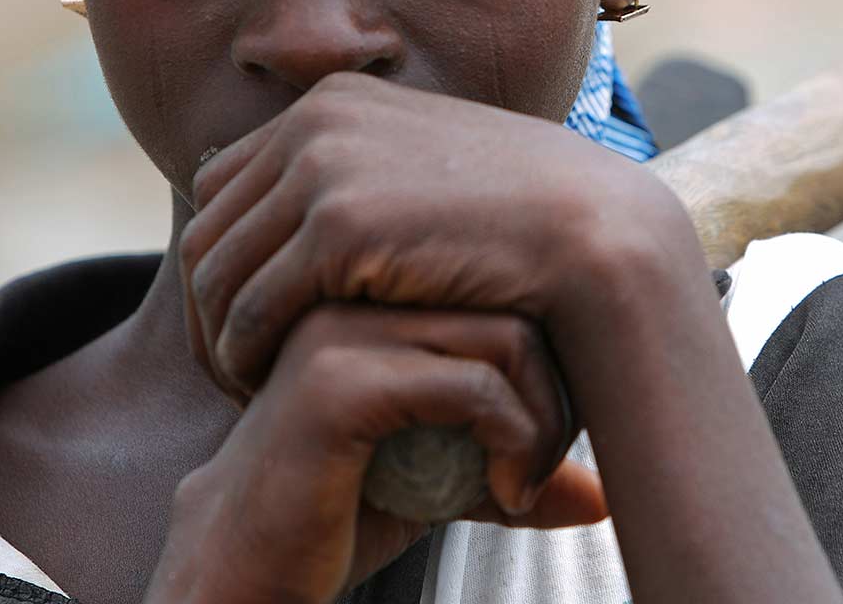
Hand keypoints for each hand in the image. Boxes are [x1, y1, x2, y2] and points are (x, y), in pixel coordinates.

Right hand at [145, 304, 606, 603]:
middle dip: (558, 385)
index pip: (505, 277)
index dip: (552, 354)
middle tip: (549, 458)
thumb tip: (599, 494)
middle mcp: (354, 287)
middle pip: (517, 298)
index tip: (551, 431)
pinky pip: (470, 385)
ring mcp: (340, 327)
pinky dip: (514, 441)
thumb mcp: (442, 474)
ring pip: (505, 335)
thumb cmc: (334, 508)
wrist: (243, 565)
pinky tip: (503, 495)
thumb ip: (508, 456)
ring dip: (544, 417)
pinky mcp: (335, 383)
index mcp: (375, 282)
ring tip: (525, 478)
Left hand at [179, 71, 694, 399]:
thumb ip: (364, 172)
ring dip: (220, 341)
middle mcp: (317, 119)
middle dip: (207, 306)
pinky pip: (250, 310)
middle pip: (208, 228)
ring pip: (216, 273)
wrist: (589, 230)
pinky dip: (245, 361)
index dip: (223, 258)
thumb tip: (309, 213)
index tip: (239, 320)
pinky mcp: (338, 225)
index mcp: (333, 100)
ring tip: (251, 389)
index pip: (223, 184)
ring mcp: (325, 165)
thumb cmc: (518, 212)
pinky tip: (273, 392)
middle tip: (232, 370)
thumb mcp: (423, 167)